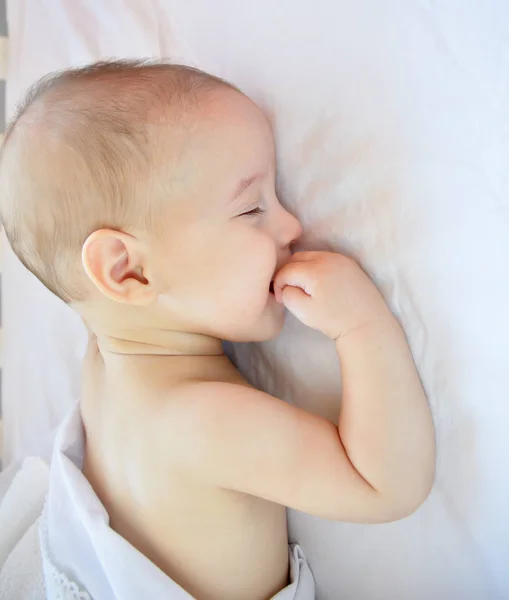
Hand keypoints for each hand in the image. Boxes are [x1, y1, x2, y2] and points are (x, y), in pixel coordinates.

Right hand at [273, 251, 391, 339]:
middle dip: (288, 273)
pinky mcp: (349, 263)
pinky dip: (316, 267)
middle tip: (289, 291)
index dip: (278, 284)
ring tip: (303, 288)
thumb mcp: (304, 311)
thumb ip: (287, 295)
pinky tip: (318, 284)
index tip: (281, 299)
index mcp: (315, 270)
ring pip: (311, 256)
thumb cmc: (334, 320)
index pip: (286, 270)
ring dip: (301, 269)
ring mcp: (340, 259)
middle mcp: (328, 258)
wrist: (366, 324)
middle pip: (297, 258)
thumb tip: (285, 286)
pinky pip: (325, 259)